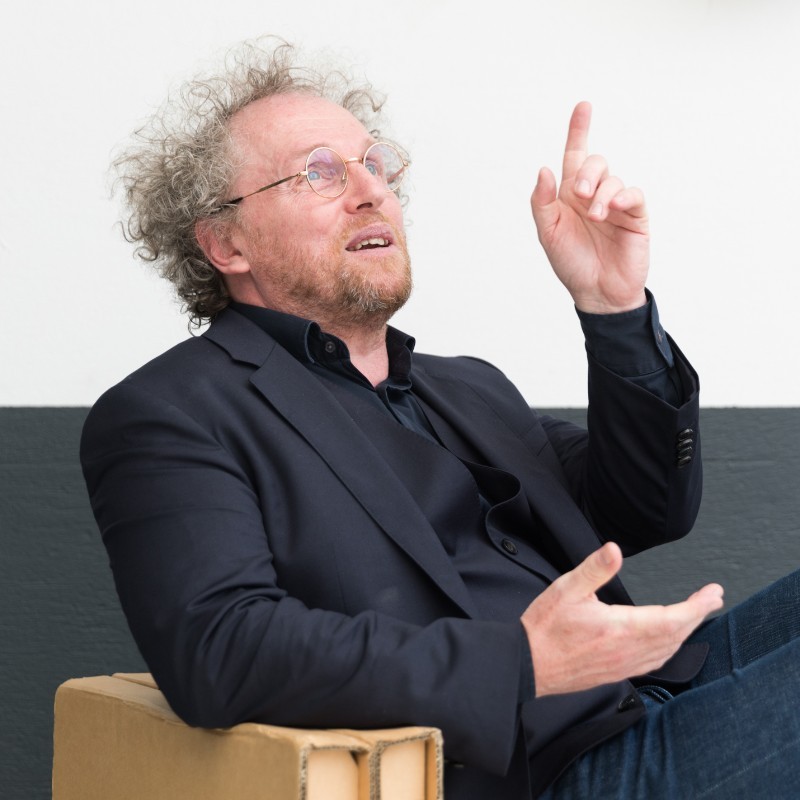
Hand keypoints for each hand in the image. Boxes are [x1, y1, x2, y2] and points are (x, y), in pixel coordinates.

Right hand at [520, 542, 723, 696]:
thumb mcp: (566, 588)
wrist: (527, 664)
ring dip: (687, 631)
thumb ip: (594, 569)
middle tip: (713, 598)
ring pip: (667, 650)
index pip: (672, 617)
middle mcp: (627, 650)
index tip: (712, 592)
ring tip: (696, 615)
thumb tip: (614, 549)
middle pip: (676, 634)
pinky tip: (669, 642)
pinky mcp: (616, 672)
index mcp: (619, 627)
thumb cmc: (544, 627)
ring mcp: (624, 664)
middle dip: (698, 614)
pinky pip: (654, 661)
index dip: (697, 605)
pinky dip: (670, 648)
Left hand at [530, 102, 648, 313]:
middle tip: (579, 194)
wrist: (596, 292)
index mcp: (570, 196)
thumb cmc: (571, 263)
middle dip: (587, 172)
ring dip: (601, 192)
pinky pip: (633, 194)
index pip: (574, 156)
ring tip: (595, 215)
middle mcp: (594, 195)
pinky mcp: (635, 216)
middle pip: (595, 162)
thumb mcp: (548, 233)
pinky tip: (612, 209)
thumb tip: (544, 169)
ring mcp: (616, 205)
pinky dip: (622, 197)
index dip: (578, 131)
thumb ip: (542, 202)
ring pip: (612, 178)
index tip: (583, 106)